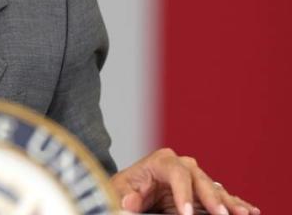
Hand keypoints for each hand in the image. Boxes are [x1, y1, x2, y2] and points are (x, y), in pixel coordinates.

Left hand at [111, 148, 258, 214]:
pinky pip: (222, 197)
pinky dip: (235, 203)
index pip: (176, 172)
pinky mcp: (203, 191)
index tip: (186, 213)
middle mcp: (182, 165)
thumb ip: (124, 194)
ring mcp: (196, 178)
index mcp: (161, 161)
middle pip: (200, 179)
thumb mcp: (120, 189)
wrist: (133, 189)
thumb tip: (129, 201)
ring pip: (215, 189)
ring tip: (244, 213)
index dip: (183, 193)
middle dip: (212, 198)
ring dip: (230, 202)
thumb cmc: (127, 188)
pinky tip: (250, 211)